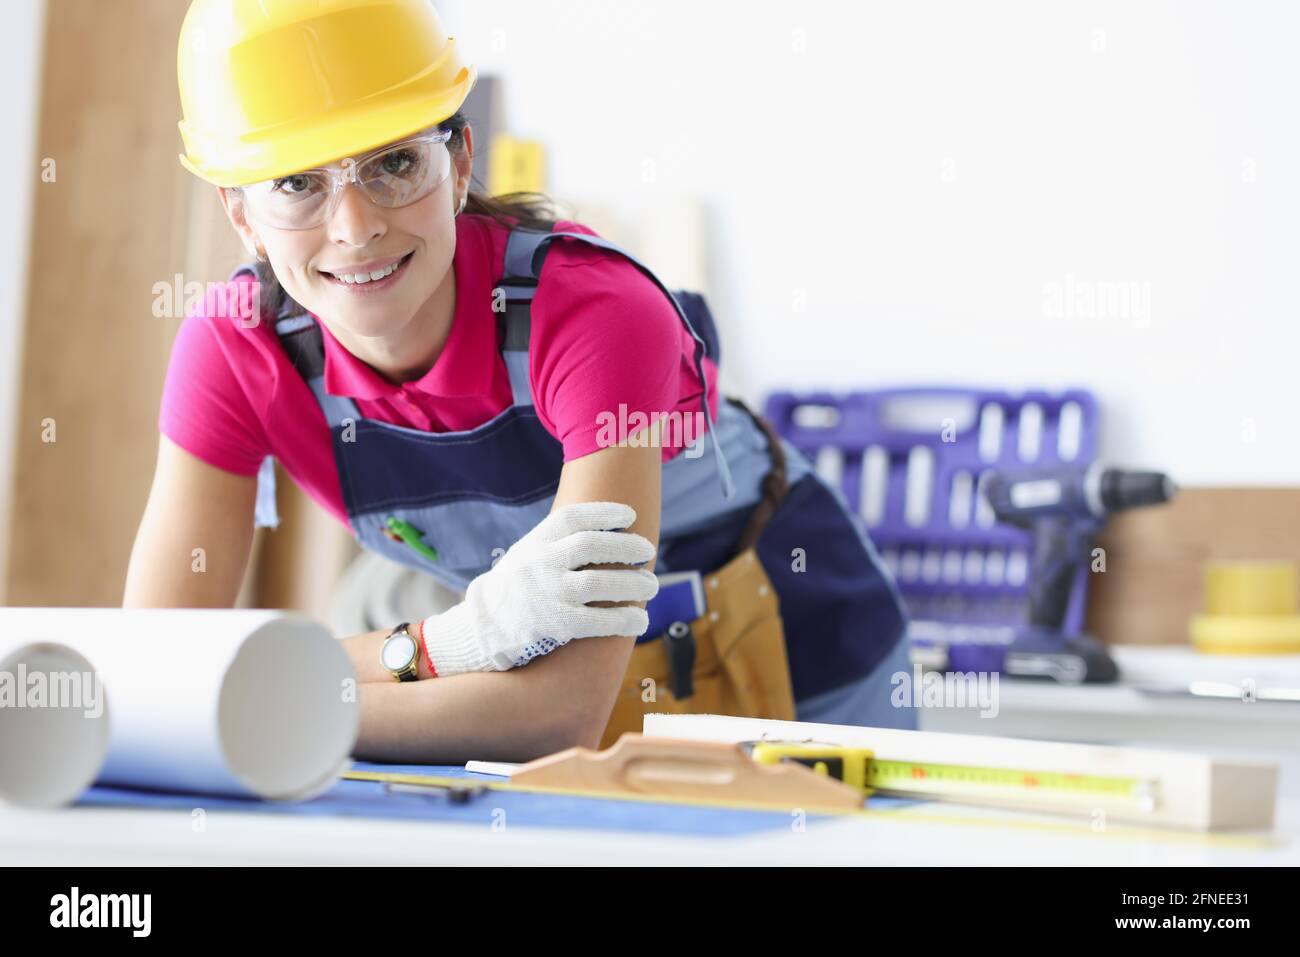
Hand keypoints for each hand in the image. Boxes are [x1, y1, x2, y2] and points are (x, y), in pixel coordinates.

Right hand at [419, 501, 658, 674]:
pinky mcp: (555, 625)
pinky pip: (597, 621)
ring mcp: (547, 594)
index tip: (630, 515)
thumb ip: (559, 539)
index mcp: (535, 542)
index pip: (572, 518)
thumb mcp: (528, 552)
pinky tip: (640, 621)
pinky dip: (623, 620)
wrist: (485, 626)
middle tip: (649, 551)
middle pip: (590, 546)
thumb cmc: (519, 585)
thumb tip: (608, 526)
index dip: (604, 513)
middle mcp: (540, 564)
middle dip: (626, 547)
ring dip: (633, 584)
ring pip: (598, 583)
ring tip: (652, 585)